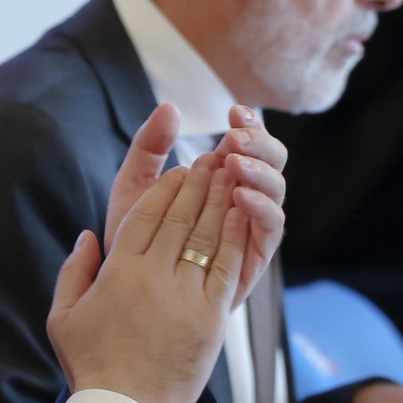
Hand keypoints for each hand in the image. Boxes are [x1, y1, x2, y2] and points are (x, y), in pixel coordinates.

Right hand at [48, 158, 268, 402]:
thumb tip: (89, 235)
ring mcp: (186, 298)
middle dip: (199, 184)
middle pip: (180, 218)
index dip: (165, 188)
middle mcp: (154, 278)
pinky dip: (236, 237)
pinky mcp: (211, 319)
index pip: (146, 215)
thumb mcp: (62, 316)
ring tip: (231, 176)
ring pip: (207, 236)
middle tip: (212, 160)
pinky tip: (242, 214)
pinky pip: (226, 268)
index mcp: (118, 273)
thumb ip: (73, 271)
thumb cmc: (90, 366)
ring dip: (221, 201)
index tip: (179, 170)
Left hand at [104, 105, 287, 312]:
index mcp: (220, 177)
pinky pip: (270, 231)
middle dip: (261, 144)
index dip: (249, 123)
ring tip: (234, 164)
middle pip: (273, 162)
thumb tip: (170, 108)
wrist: (125, 294)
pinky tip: (239, 196)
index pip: (248, 142)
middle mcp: (242, 199)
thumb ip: (149, 146)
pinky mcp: (253, 259)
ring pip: (277, 192)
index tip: (234, 112)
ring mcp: (250, 229)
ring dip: (261, 173)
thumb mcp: (135, 185)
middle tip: (235, 140)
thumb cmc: (133, 238)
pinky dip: (260, 209)